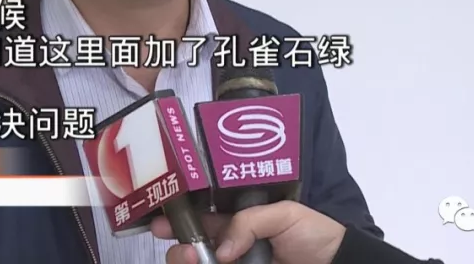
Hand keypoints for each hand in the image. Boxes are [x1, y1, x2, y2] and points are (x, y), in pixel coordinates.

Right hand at [151, 201, 345, 263]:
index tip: (158, 223)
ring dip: (187, 261)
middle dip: (180, 249)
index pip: (201, 221)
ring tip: (198, 261)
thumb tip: (222, 250)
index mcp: (238, 225)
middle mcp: (230, 249)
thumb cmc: (314, 236)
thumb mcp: (285, 214)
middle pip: (191, 249)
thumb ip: (249, 222)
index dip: (178, 220)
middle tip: (189, 251)